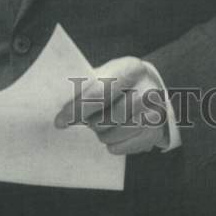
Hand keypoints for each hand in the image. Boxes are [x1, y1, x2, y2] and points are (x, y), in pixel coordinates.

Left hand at [54, 56, 168, 154]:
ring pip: (113, 134)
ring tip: (101, 126)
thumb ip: (87, 88)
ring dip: (101, 134)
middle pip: (106, 118)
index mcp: (131, 69)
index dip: (78, 108)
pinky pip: (122, 147)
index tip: (60, 120)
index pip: (100, 92)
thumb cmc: (122, 81)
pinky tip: (114, 134)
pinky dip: (113, 144)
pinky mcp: (155, 133)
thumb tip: (61, 112)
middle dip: (90, 123)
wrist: (153, 87)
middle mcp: (146, 90)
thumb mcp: (108, 73)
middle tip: (86, 122)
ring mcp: (154, 114)